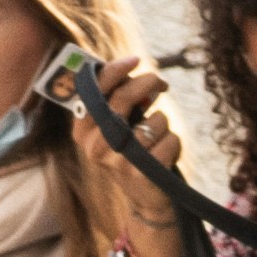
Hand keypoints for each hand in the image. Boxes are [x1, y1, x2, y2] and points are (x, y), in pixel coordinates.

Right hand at [86, 52, 187, 256]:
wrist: (145, 198)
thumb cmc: (129, 150)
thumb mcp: (114, 127)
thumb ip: (117, 101)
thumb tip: (137, 70)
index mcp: (82, 131)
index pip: (94, 90)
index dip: (115, 70)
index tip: (135, 59)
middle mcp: (95, 147)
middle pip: (123, 98)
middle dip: (147, 82)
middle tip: (160, 81)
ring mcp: (118, 162)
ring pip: (154, 120)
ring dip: (163, 120)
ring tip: (157, 133)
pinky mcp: (144, 174)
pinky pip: (170, 141)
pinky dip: (174, 142)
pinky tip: (166, 152)